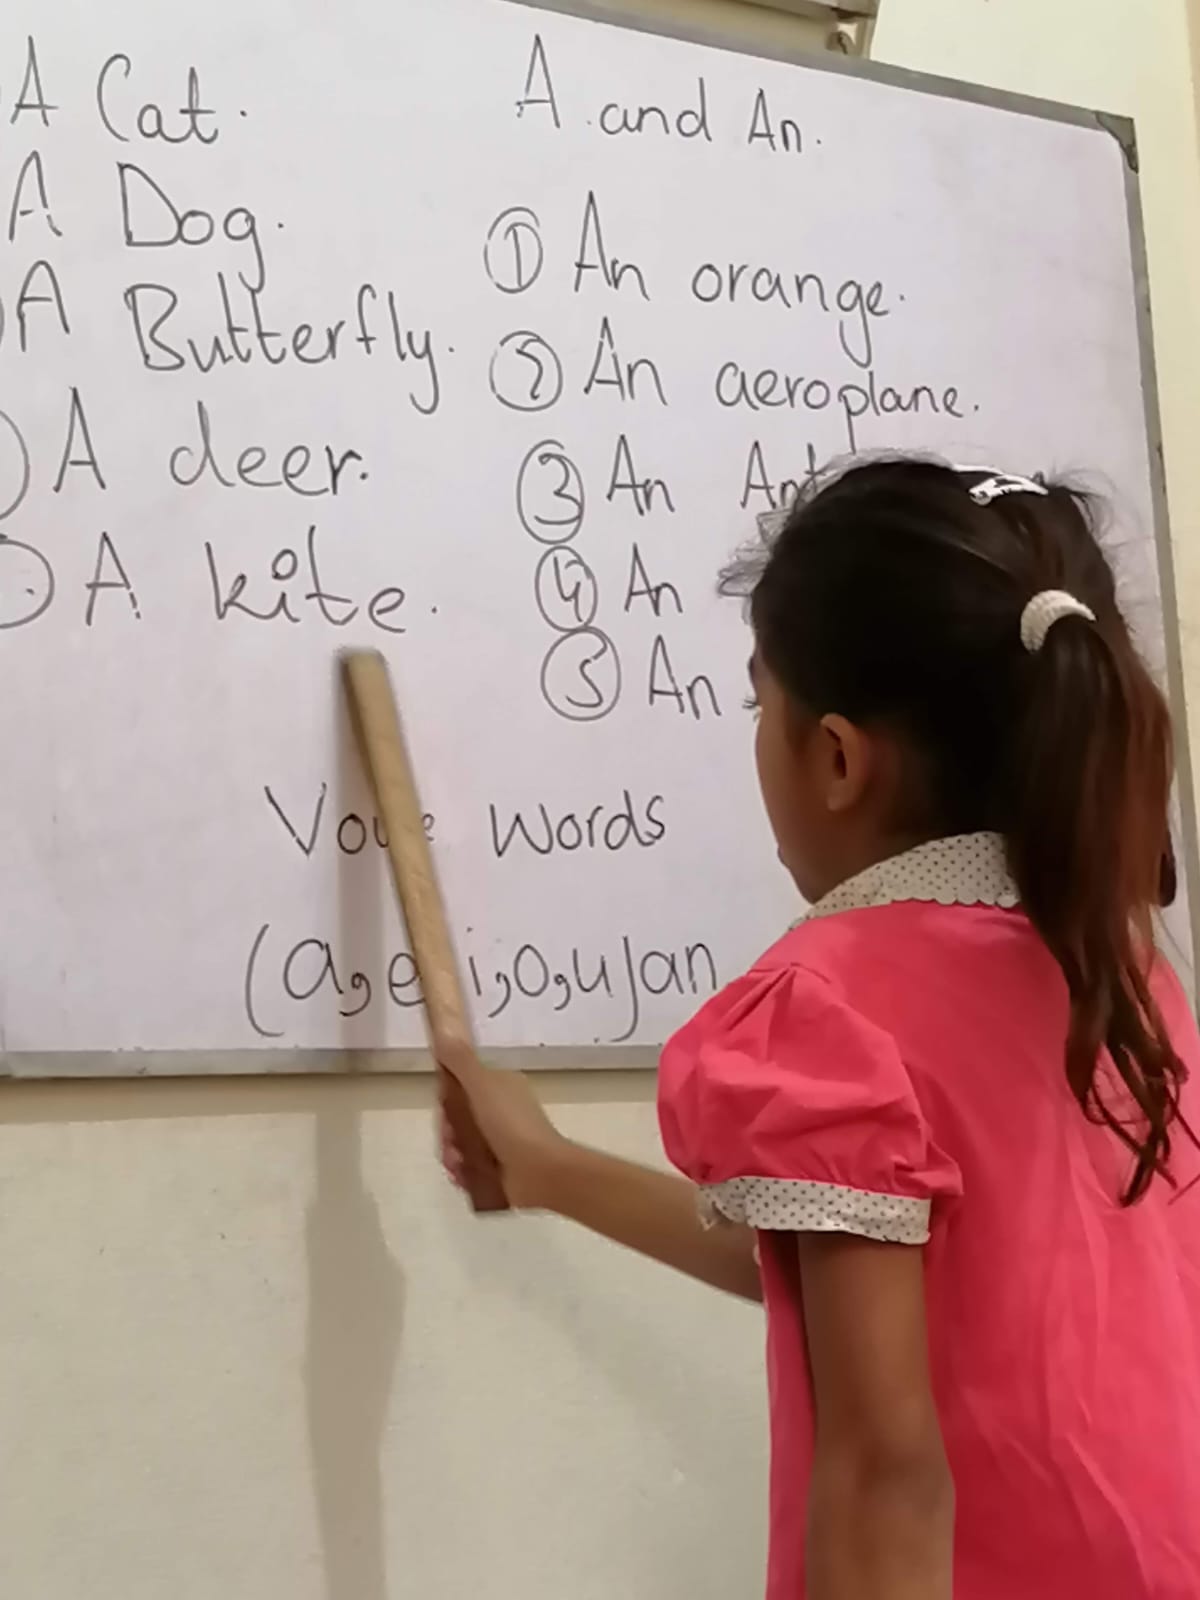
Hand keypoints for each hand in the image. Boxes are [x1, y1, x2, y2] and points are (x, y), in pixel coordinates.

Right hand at [438, 1044, 569, 1210]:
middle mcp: (501, 1109)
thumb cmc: (511, 1124)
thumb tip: (444, 1026)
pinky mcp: (498, 1167)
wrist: (539, 1172)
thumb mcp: (481, 1085)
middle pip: (457, 1117)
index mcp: (500, 1085)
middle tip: (451, 1140)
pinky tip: (463, 1175)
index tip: (444, 1109)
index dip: (446, 1099)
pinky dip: (462, 1170)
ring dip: (452, 1153)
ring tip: (458, 1163)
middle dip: (448, 1131)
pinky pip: (468, 1165)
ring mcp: (501, 1139)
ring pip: (459, 1143)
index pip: (460, 1086)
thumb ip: (459, 1059)